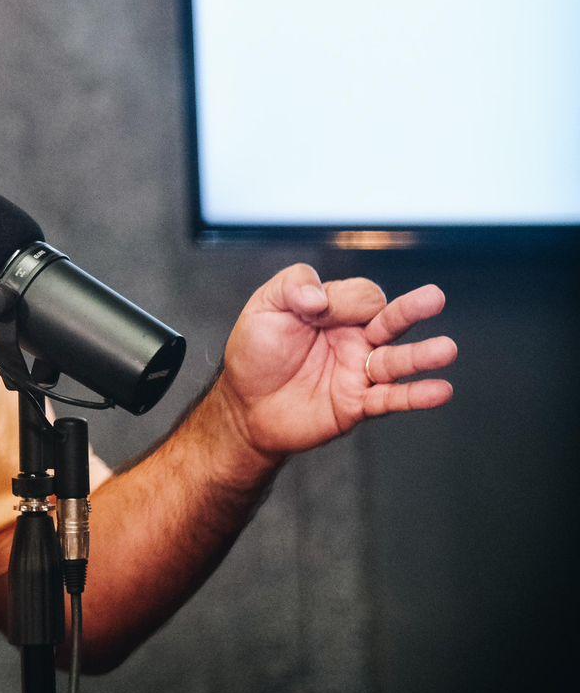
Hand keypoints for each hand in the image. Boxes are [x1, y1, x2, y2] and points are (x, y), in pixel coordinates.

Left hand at [218, 263, 456, 457]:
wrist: (245, 405)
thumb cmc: (256, 353)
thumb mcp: (264, 307)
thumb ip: (292, 287)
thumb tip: (319, 298)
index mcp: (335, 310)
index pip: (359, 295)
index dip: (343, 300)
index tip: (313, 311)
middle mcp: (355, 338)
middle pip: (391, 319)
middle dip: (412, 309)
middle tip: (435, 298)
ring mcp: (359, 371)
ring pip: (398, 360)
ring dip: (422, 356)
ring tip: (446, 350)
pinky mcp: (358, 403)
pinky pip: (392, 398)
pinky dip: (416, 396)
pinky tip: (440, 391)